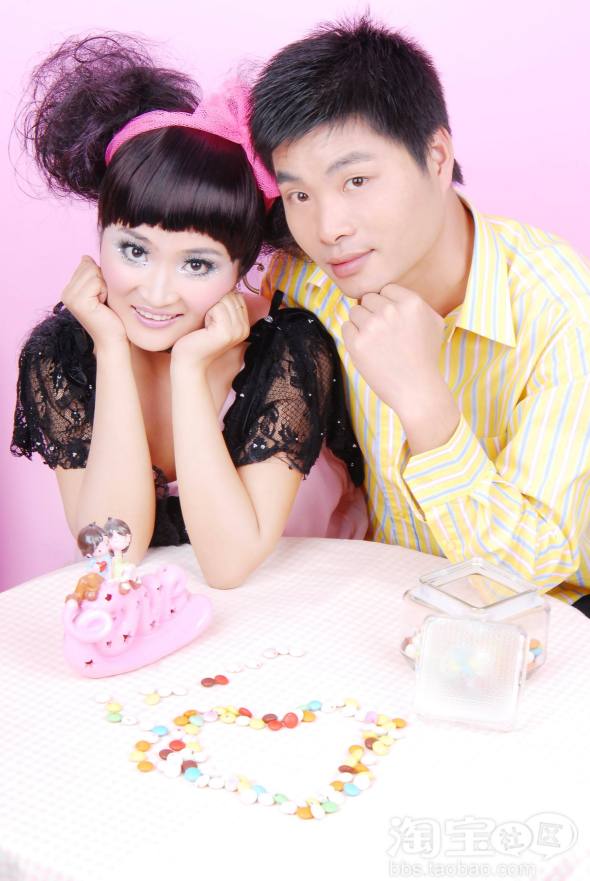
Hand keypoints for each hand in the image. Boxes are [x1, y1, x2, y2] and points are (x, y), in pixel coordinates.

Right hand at [61, 256, 126, 350]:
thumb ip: (93, 274)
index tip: (101, 297)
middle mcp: (66, 293)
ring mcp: (69, 297)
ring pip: (93, 272)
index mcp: (70, 289)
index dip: (100, 277)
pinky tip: (103, 306)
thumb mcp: (102, 290)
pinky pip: (96, 281)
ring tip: (103, 303)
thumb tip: (85, 257)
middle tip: (103, 301)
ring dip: (104, 286)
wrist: (114, 339)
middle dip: (102, 280)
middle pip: (89, 265)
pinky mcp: (78, 301)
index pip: (86, 264)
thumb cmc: (112, 317)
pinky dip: (104, 291)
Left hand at [171, 291, 249, 370]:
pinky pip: (217, 307)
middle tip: (209, 324)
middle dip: (216, 304)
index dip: (221, 301)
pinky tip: (205, 328)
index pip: (237, 296)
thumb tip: (228, 284)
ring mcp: (237, 331)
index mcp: (244, 325)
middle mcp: (244, 328)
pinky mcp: (226, 332)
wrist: (189, 360)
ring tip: (207, 326)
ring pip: (225, 300)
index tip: (213, 319)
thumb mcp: (216, 320)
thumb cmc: (198, 338)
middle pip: (232, 296)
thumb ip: (226, 306)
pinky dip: (207, 314)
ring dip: (211, 309)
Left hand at [341, 283, 445, 412]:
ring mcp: (372, 327)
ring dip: (361, 323)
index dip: (387, 304)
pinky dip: (352, 336)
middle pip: (368, 299)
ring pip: (354, 311)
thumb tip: (393, 294)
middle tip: (383, 333)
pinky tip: (366, 348)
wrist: (417, 390)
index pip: (386, 289)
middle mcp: (390, 311)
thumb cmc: (426, 357)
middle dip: (372, 313)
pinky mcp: (357, 344)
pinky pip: (346, 327)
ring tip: (375, 341)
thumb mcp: (434, 323)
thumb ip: (417, 303)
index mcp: (411, 303)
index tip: (392, 320)